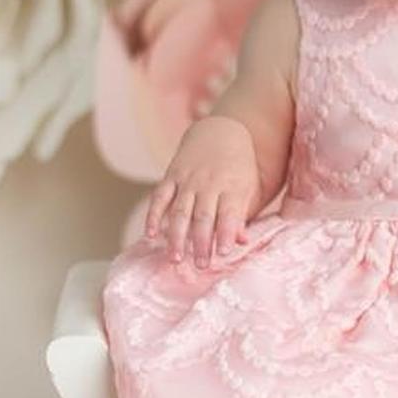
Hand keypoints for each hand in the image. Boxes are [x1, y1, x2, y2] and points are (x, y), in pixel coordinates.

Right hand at [145, 117, 260, 268]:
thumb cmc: (238, 166)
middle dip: (202, 242)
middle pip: (204, 216)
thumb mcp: (247, 185)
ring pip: (180, 211)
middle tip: (201, 266)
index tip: (225, 253)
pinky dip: (154, 216)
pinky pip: (159, 197)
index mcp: (232, 186)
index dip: (227, 232)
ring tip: (176, 259)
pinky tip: (150, 235)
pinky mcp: (171, 175)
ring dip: (177, 236)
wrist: (219, 131)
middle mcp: (209, 183)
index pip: (229, 213)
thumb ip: (242, 213)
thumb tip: (242, 241)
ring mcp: (188, 179)